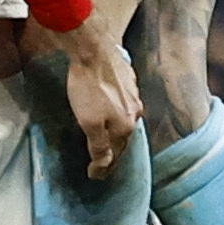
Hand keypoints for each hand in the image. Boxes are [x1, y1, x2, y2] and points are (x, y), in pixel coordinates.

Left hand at [57, 24, 142, 177]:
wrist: (92, 48)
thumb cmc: (88, 86)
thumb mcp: (89, 122)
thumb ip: (98, 145)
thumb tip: (104, 165)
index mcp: (126, 125)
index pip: (117, 153)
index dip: (106, 166)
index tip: (95, 175)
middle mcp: (135, 111)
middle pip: (123, 137)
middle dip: (114, 151)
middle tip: (104, 161)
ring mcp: (133, 93)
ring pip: (125, 118)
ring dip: (117, 130)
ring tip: (108, 137)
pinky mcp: (127, 78)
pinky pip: (123, 101)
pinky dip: (116, 110)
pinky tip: (110, 108)